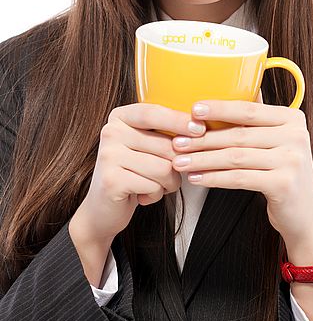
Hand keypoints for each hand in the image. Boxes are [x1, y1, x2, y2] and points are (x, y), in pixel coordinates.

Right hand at [73, 103, 206, 243]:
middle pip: (165, 145)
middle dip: (177, 165)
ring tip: (157, 185)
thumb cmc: (133, 173)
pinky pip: (153, 186)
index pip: (153, 112)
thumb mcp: (146, 146)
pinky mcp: (111, 180)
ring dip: (169, 183)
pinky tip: (144, 195)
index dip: (178, 120)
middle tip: (168, 175)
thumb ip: (164, 133)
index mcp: (120, 117)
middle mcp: (111, 132)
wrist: (103, 208)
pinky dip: (157, 195)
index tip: (200, 129)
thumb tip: (200, 127)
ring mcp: (109, 155)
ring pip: (164, 168)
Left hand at [171, 95, 312, 246]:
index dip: (219, 109)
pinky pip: (239, 178)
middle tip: (178, 142)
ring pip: (236, 157)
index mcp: (293, 118)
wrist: (304, 213)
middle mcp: (296, 136)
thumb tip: (230, 88)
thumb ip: (259, 119)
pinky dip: (214, 178)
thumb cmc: (283, 172)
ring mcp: (292, 160)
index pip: (249, 110)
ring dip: (203, 159)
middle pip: (239, 134)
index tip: (193, 110)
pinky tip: (197, 178)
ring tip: (181, 162)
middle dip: (204, 139)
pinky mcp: (283, 184)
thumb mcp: (278, 140)